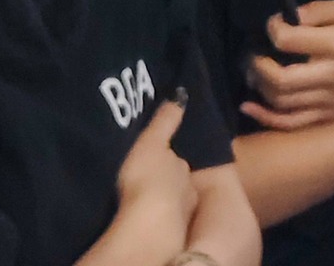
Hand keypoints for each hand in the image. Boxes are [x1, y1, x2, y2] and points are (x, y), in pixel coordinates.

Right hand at [110, 99, 196, 265]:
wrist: (149, 227)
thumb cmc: (148, 180)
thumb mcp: (153, 142)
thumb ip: (166, 122)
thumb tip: (181, 95)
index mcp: (181, 169)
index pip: (177, 162)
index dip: (170, 160)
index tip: (161, 158)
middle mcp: (187, 192)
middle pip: (178, 183)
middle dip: (167, 181)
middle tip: (151, 179)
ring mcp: (181, 217)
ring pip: (175, 205)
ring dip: (164, 202)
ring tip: (146, 200)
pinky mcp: (169, 238)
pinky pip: (163, 226)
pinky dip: (157, 221)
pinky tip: (147, 222)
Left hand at [241, 0, 333, 130]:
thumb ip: (320, 10)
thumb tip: (290, 17)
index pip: (291, 41)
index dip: (273, 29)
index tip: (272, 22)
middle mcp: (331, 77)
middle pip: (281, 79)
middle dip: (257, 64)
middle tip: (253, 51)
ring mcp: (329, 102)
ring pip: (282, 103)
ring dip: (259, 86)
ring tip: (253, 69)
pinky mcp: (328, 116)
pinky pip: (292, 124)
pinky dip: (266, 117)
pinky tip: (249, 106)